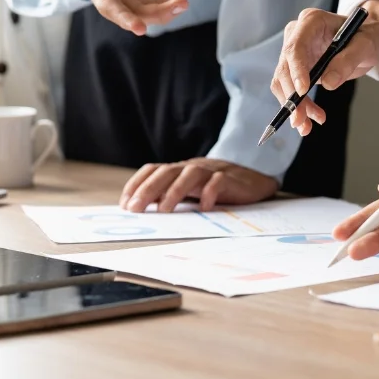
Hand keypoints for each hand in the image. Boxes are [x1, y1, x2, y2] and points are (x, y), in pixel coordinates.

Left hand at [120, 158, 279, 212]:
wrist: (253, 180)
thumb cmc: (216, 189)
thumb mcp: (190, 191)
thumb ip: (169, 195)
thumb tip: (140, 209)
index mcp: (180, 170)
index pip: (153, 170)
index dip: (136, 184)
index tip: (124, 204)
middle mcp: (192, 167)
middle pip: (167, 172)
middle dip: (147, 190)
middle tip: (135, 209)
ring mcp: (212, 171)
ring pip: (190, 174)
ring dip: (174, 192)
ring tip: (164, 211)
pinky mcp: (231, 179)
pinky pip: (218, 182)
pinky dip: (209, 193)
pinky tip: (203, 208)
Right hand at [271, 0, 378, 135]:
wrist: (369, 38)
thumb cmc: (369, 34)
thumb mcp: (366, 44)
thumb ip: (348, 60)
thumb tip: (328, 83)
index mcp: (311, 22)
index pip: (295, 47)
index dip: (296, 70)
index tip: (303, 91)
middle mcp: (297, 35)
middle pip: (285, 68)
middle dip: (291, 96)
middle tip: (300, 119)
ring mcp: (296, 53)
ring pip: (284, 83)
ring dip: (293, 106)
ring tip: (307, 125)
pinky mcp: (298, 69)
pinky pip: (291, 90)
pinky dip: (299, 107)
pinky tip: (310, 119)